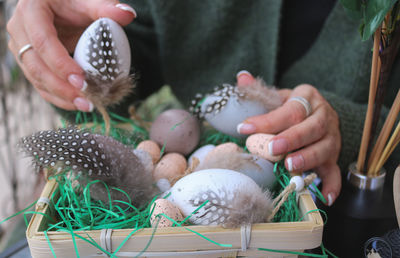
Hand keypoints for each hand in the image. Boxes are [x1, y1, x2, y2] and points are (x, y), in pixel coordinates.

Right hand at [7, 0, 135, 110]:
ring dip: (61, 96)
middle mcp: (20, 30)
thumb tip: (128, 14)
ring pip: (36, 78)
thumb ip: (106, 8)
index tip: (81, 80)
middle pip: (35, 65)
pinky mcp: (29, 62)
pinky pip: (40, 84)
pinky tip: (77, 104)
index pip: (42, 41)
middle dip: (61, 87)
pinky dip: (58, 97)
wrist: (62, 6)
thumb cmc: (74, 1)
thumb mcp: (88, 1)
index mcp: (32, 11)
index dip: (60, 63)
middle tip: (86, 100)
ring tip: (86, 105)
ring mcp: (22, 48)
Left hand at [236, 71, 341, 205]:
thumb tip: (241, 76)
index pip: (290, 109)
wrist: (314, 113)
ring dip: (308, 159)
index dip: (267, 120)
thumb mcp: (276, 95)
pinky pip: (335, 172)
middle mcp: (324, 115)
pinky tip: (325, 197)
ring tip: (290, 167)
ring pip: (325, 149)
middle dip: (291, 139)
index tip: (244, 128)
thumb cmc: (289, 107)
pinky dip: (332, 185)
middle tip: (272, 149)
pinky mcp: (334, 157)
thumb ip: (258, 90)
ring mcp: (332, 137)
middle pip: (312, 128)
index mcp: (307, 97)